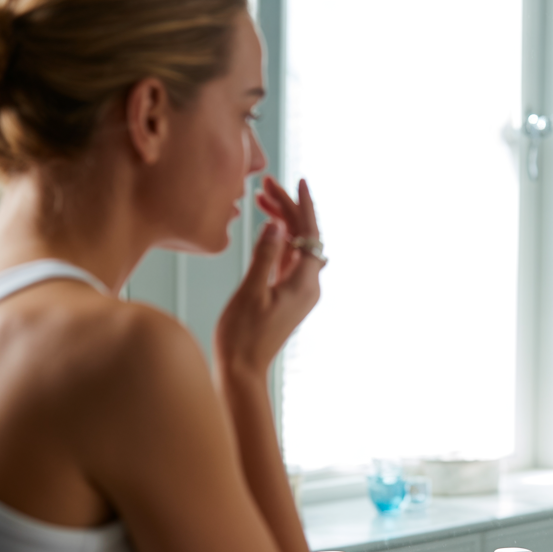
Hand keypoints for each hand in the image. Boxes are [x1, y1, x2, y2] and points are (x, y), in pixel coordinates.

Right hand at [214, 177, 322, 376]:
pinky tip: (267, 227)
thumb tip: (276, 225)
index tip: (299, 181)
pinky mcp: (286, 295)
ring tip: (261, 199)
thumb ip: (264, 255)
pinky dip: (279, 240)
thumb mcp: (251, 291)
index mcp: (304, 283)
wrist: (242, 370)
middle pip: (305, 237)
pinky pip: (288, 259)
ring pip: (296, 246)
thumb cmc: (243, 335)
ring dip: (283, 222)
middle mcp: (308, 286)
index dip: (304, 206)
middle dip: (289, 208)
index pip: (311, 234)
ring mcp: (298, 291)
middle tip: (265, 186)